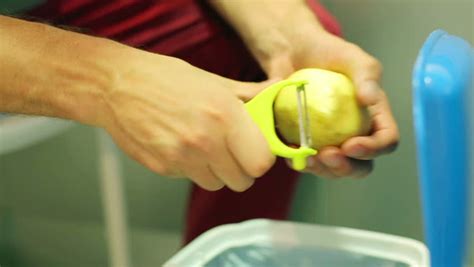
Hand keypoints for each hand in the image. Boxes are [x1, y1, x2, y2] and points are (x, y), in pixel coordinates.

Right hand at [100, 52, 274, 190]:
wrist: (115, 86)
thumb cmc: (164, 78)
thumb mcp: (213, 81)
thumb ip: (250, 94)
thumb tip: (277, 91)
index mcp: (224, 115)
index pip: (261, 162)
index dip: (262, 158)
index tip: (256, 150)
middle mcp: (205, 140)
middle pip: (242, 181)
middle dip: (241, 169)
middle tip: (233, 151)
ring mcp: (182, 158)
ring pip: (216, 184)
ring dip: (216, 171)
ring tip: (204, 146)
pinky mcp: (163, 168)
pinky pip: (190, 178)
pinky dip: (192, 169)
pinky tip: (181, 146)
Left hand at [212, 1, 398, 177]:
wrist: (293, 53)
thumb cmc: (328, 52)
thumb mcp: (352, 57)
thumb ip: (366, 74)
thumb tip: (370, 99)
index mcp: (373, 117)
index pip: (385, 141)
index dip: (373, 149)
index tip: (351, 144)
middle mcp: (355, 134)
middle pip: (361, 166)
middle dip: (346, 168)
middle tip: (327, 154)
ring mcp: (330, 141)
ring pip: (333, 170)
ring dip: (322, 170)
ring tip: (307, 156)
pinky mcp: (306, 143)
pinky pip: (306, 163)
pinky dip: (300, 163)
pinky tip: (291, 155)